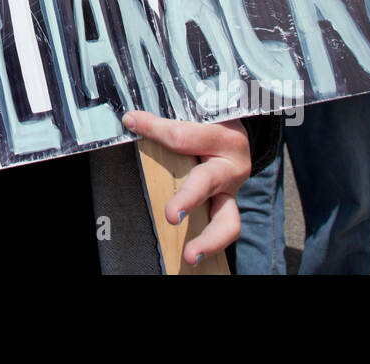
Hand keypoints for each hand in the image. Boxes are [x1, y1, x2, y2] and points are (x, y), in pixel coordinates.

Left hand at [122, 111, 251, 265]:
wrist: (239, 133)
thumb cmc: (213, 120)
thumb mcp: (198, 113)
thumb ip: (168, 117)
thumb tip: (130, 119)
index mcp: (223, 136)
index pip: (184, 137)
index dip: (155, 129)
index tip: (131, 121)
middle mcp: (231, 167)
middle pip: (207, 182)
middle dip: (188, 199)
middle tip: (170, 216)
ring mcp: (232, 192)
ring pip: (228, 221)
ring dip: (209, 240)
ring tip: (190, 255)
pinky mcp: (227, 207)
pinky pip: (222, 228)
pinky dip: (208, 243)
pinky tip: (191, 255)